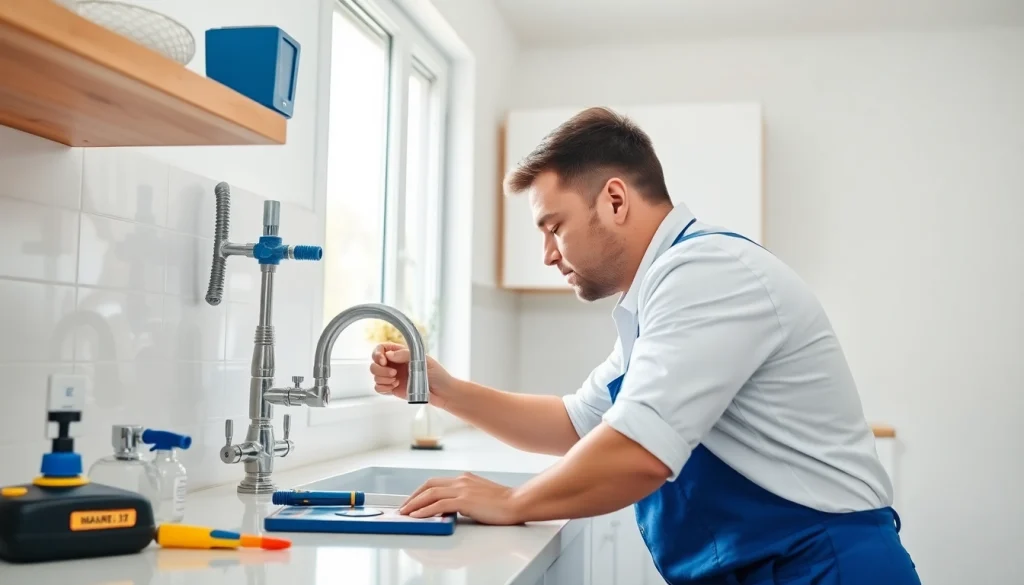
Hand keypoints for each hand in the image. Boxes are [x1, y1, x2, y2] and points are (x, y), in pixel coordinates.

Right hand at [370, 342, 452, 408]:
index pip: (382, 349)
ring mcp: (393, 377)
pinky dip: (383, 387)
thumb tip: (388, 354)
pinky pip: (378, 387)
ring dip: (382, 379)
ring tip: (396, 381)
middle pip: (374, 363)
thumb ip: (405, 355)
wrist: (442, 393)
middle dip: (380, 369)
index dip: (378, 354)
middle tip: (394, 374)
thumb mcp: (423, 361)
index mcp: (402, 354)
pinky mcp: (393, 389)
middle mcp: (395, 364)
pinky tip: (394, 387)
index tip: (383, 360)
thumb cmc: (437, 374)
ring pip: (375, 376)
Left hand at [399, 473, 523, 524]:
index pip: (436, 482)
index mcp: (464, 479)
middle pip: (429, 485)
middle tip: (403, 508)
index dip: (421, 492)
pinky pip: (438, 505)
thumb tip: (452, 508)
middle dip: (413, 497)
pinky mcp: (465, 501)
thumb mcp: (480, 496)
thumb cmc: (503, 503)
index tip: (412, 501)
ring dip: (414, 504)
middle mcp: (461, 481)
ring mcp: (463, 489)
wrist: (517, 503)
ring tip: (405, 513)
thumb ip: (465, 498)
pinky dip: (425, 510)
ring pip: (430, 494)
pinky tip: (417, 516)